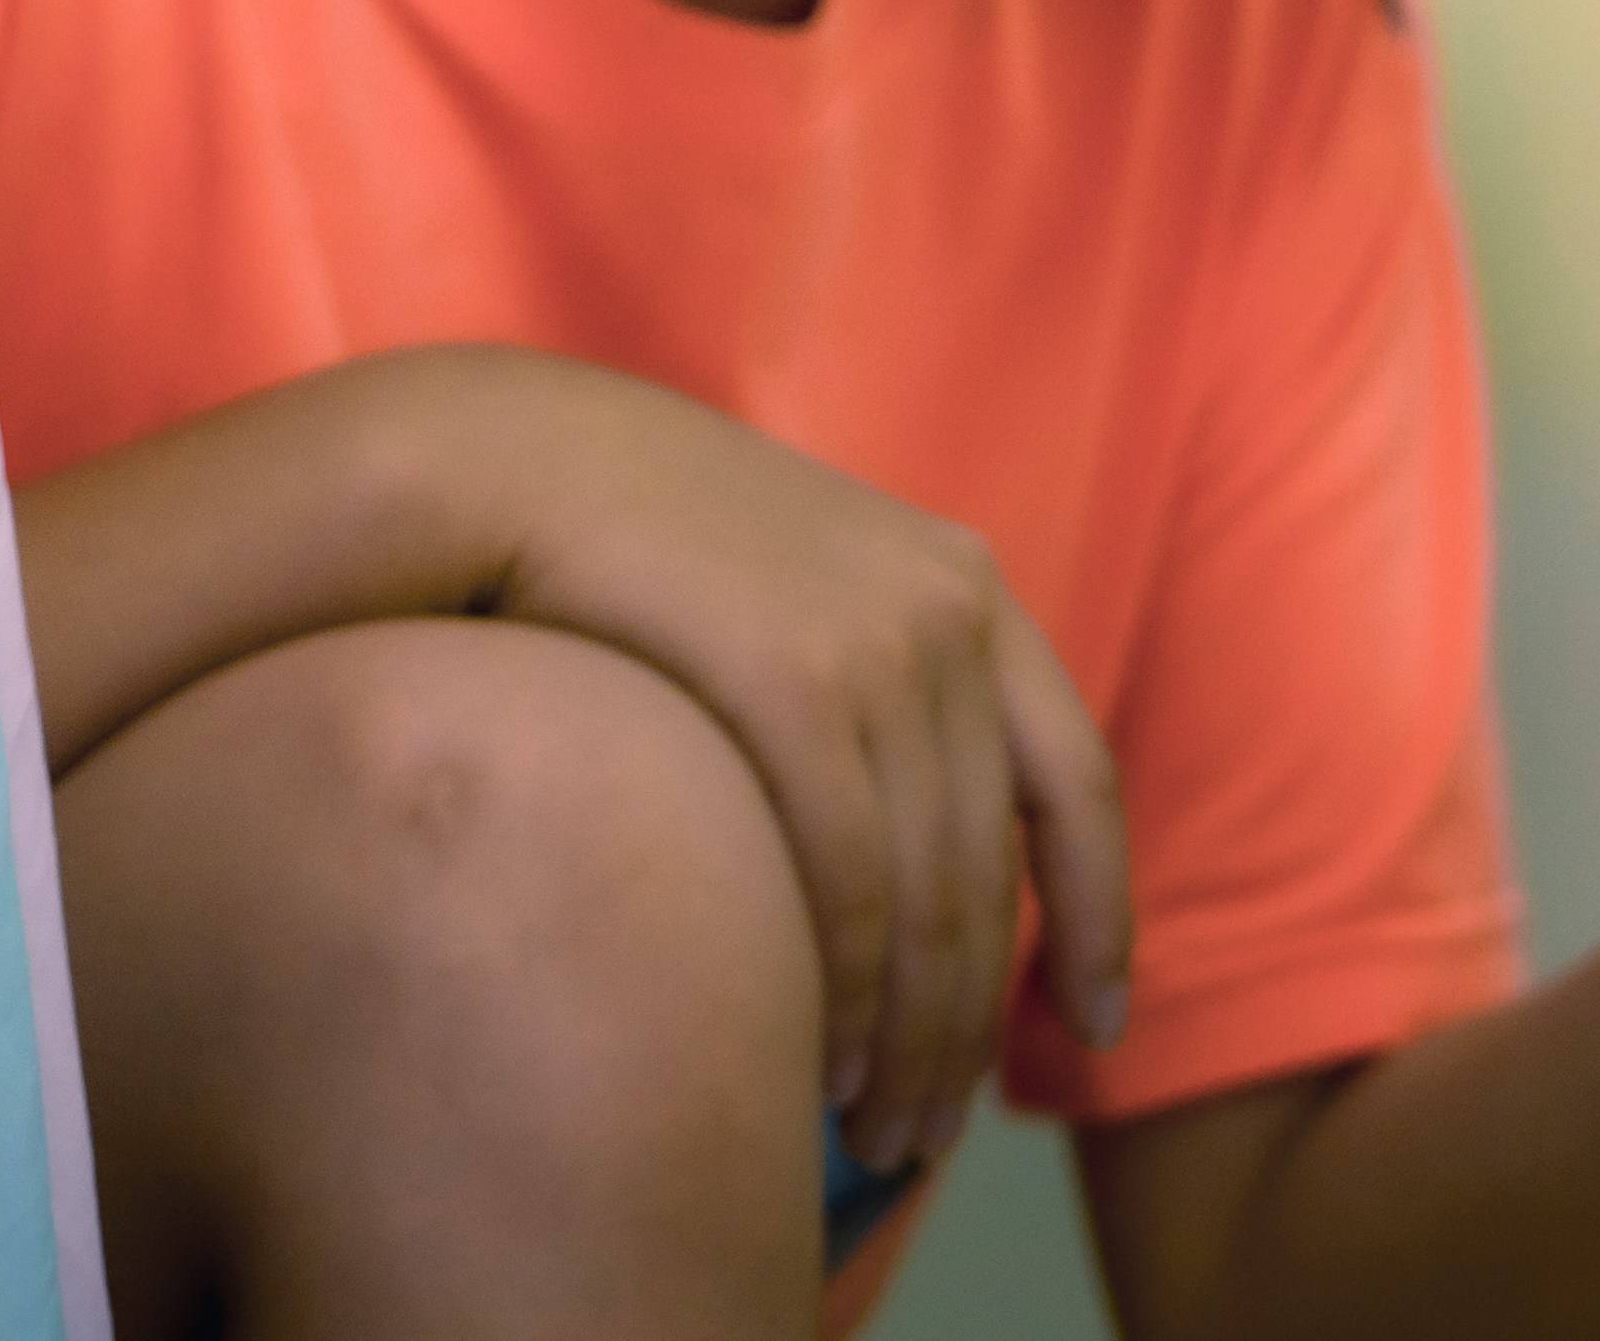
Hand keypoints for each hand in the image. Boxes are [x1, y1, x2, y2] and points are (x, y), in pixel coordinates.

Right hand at [407, 344, 1131, 1188]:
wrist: (499, 458)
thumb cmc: (619, 540)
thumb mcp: (786, 580)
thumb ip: (864, 676)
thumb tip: (906, 833)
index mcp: (960, 585)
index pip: (1078, 783)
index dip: (1100, 918)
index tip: (1095, 1027)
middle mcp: (945, 611)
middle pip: (992, 874)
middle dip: (966, 1031)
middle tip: (929, 1141)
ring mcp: (877, 641)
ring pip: (932, 899)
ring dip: (909, 1042)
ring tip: (878, 1139)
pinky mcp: (793, 677)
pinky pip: (850, 880)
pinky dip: (843, 991)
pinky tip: (816, 1067)